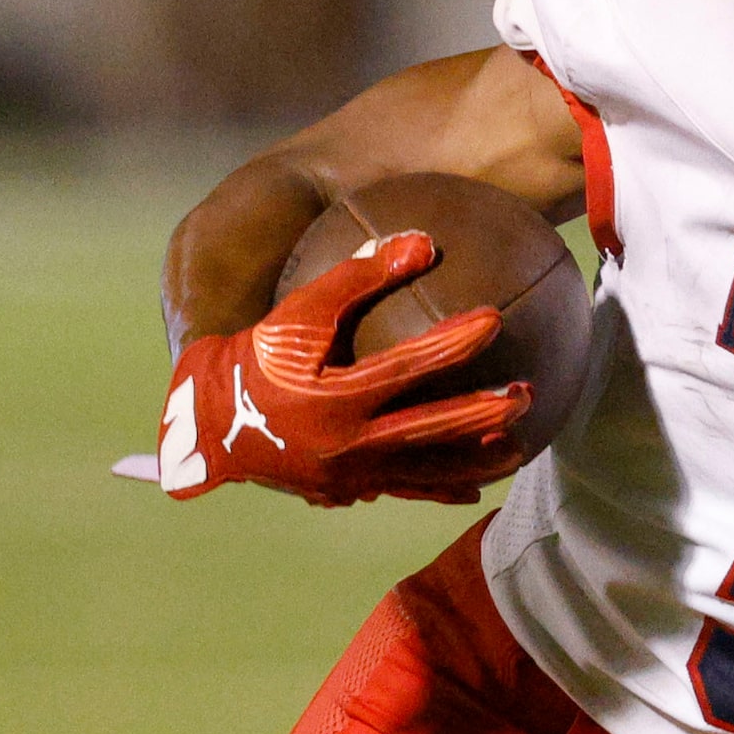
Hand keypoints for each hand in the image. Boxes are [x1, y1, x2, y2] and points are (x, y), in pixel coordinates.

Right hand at [157, 231, 528, 506]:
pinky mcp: (347, 491)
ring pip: (424, 471)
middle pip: (427, 430)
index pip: (405, 369)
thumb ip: (355, 277)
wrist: (206, 423)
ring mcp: (348, 476)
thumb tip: (421, 242)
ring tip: (522, 448)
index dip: (452, 345)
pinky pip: (404, 491)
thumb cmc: (254, 356)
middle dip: (481, 414)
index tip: (495, 320)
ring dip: (476, 460)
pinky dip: (441, 489)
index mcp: (331, 399)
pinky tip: (475, 487)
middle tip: (527, 394)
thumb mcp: (295, 312)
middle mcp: (344, 445)